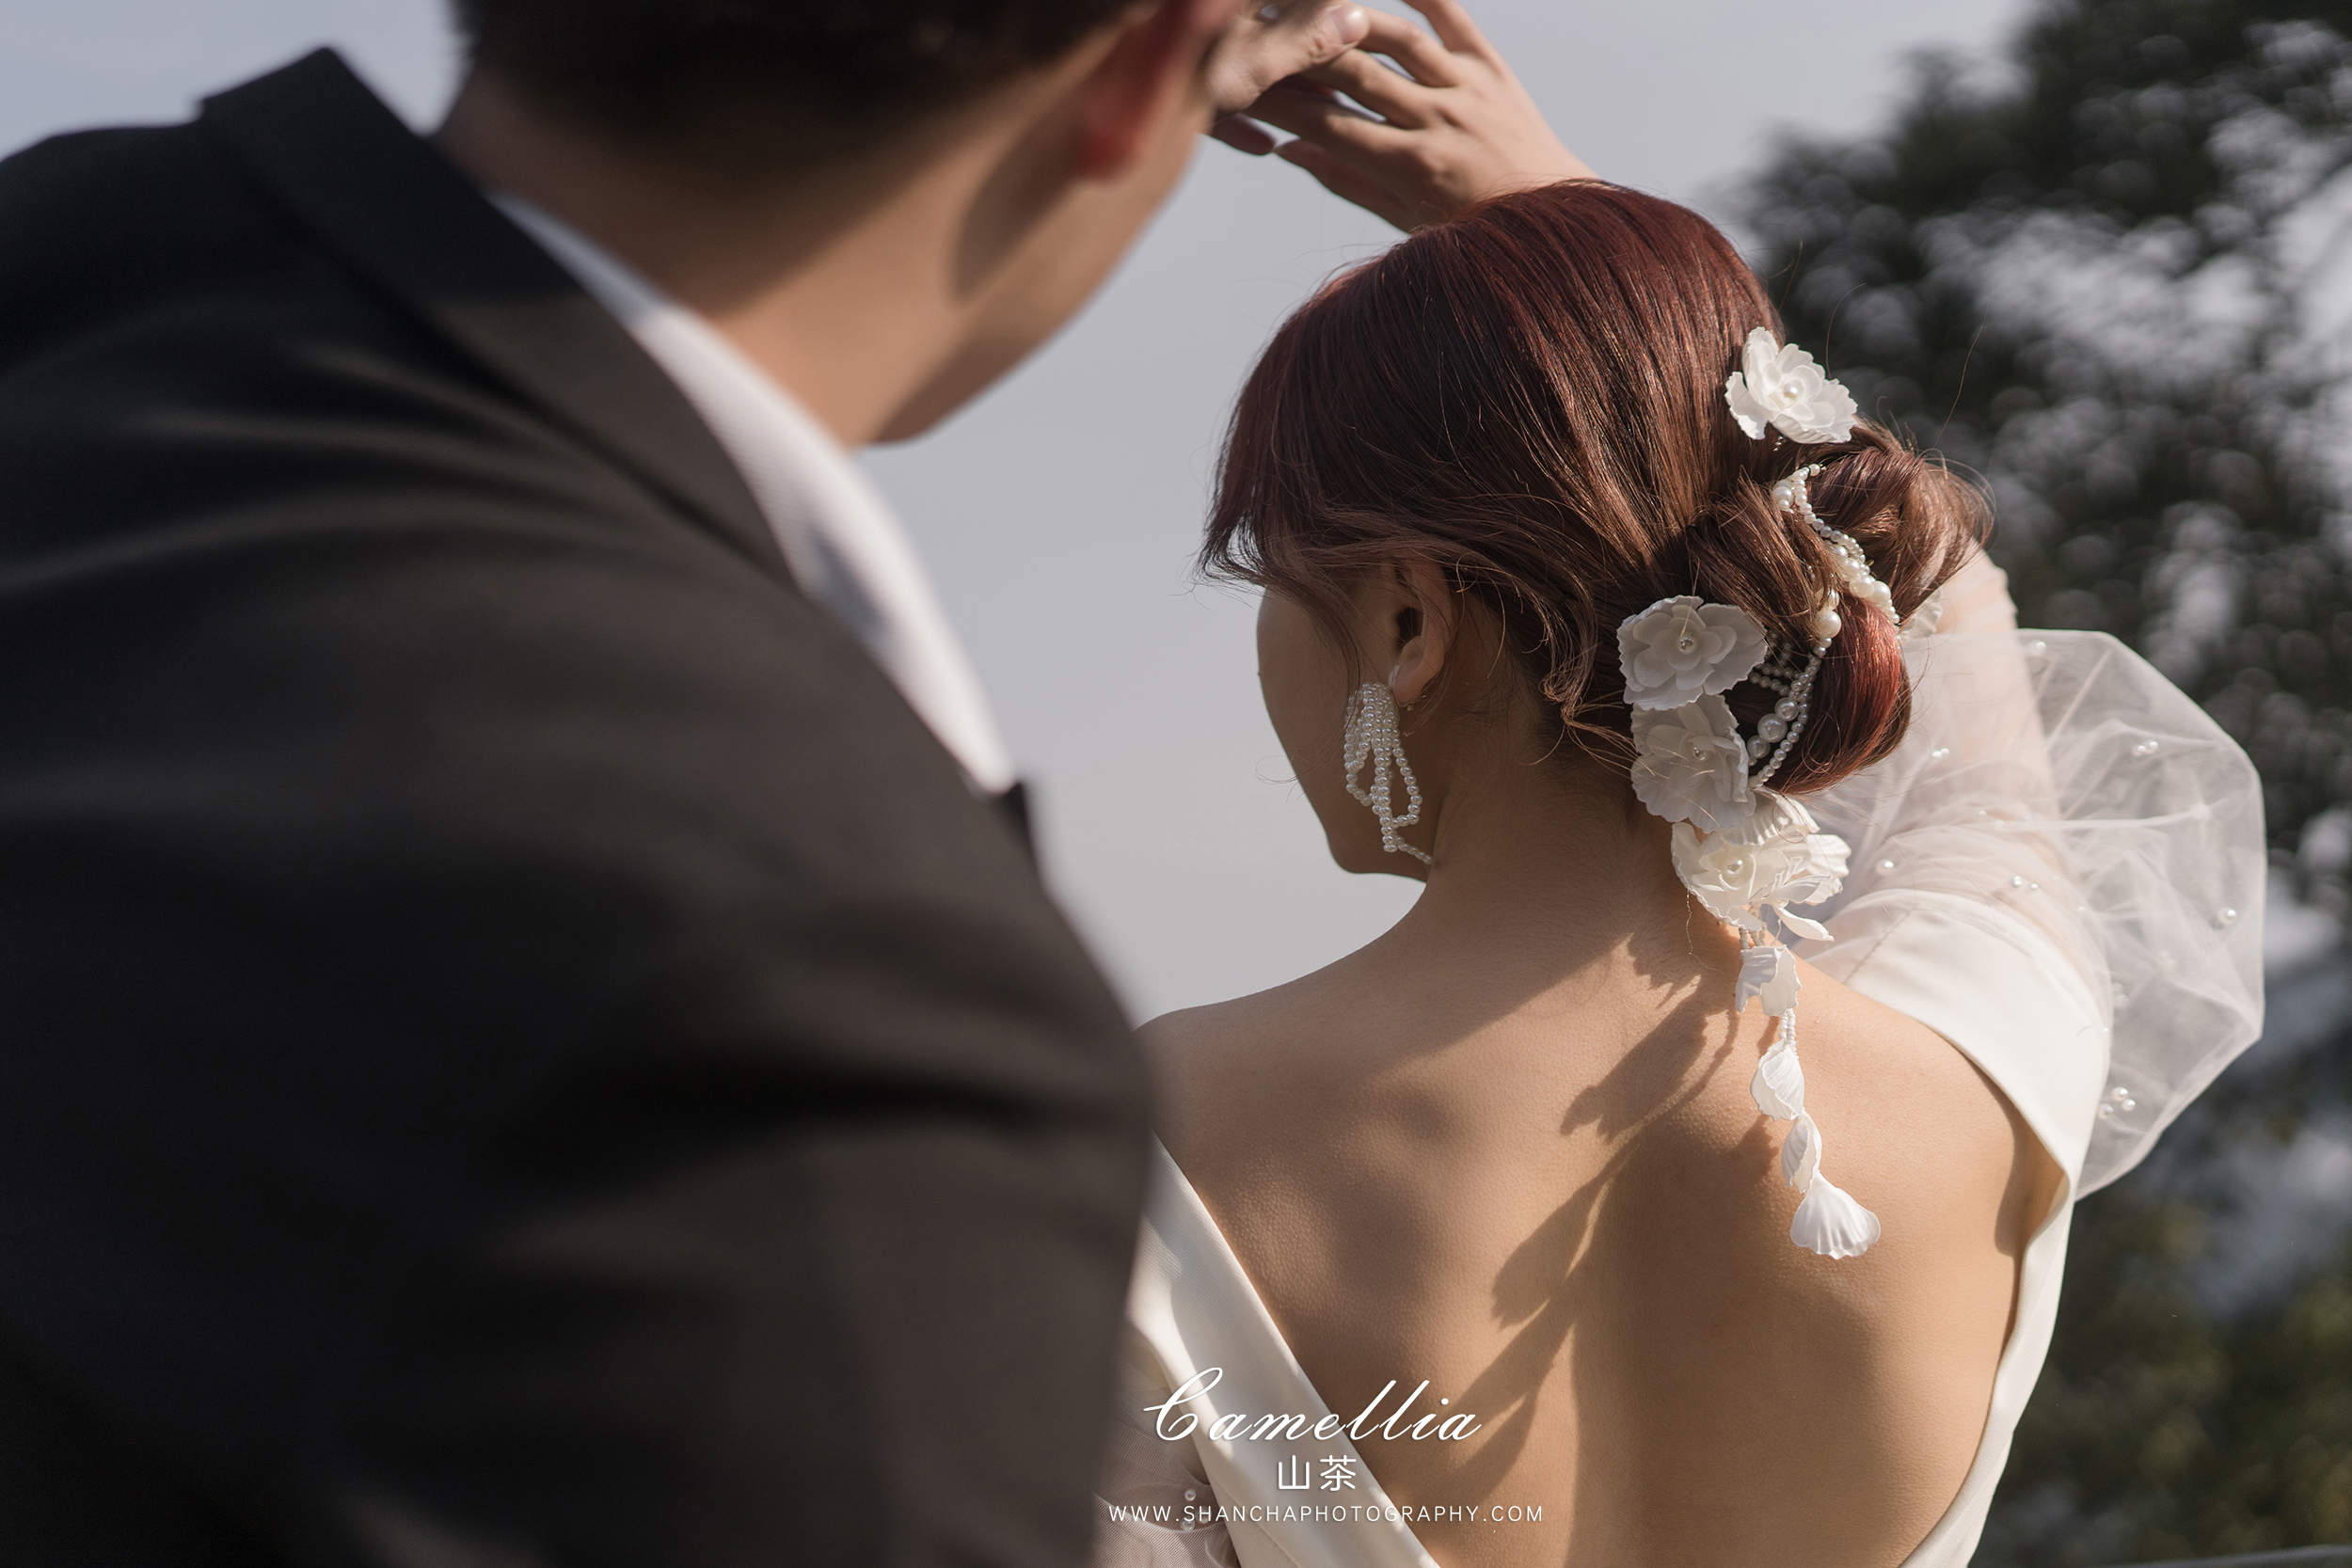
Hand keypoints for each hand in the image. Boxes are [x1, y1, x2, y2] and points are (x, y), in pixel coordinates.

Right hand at [1230, 0, 1592, 229]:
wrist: (1553, 219)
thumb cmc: (1471, 230)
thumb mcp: (1404, 218)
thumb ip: (1346, 180)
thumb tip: (1288, 149)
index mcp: (1412, 167)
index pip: (1330, 126)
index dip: (1282, 105)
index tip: (1246, 90)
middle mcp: (1440, 122)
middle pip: (1356, 77)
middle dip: (1303, 57)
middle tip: (1266, 40)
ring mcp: (1469, 91)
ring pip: (1399, 40)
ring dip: (1351, 18)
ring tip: (1314, 9)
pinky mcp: (1493, 69)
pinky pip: (1454, 19)